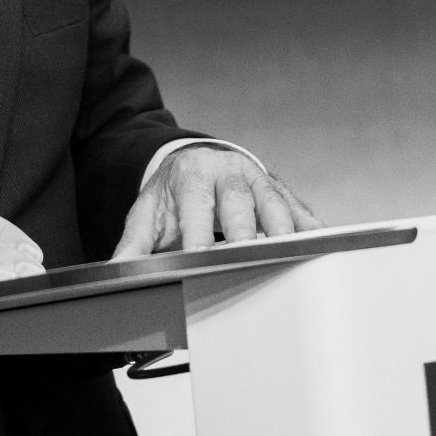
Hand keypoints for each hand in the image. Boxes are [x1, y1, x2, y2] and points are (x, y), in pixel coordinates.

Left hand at [110, 144, 321, 258]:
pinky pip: (298, 207)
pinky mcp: (278, 190)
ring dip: (284, 230)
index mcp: (192, 175)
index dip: (200, 233)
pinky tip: (320, 244)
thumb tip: (115, 273)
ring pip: (274, 203)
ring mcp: (257, 178)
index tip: (201, 258)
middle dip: (245, 233)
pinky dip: (309, 226)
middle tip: (250, 261)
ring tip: (290, 257)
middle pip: (240, 202)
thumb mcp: (147, 214)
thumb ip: (133, 245)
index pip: (196, 205)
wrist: (194, 162)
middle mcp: (228, 171)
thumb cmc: (171, 195)